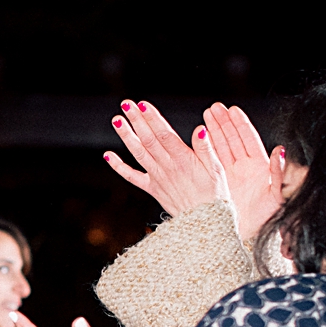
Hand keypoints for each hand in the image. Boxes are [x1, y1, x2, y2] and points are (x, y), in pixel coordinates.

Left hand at [103, 99, 218, 217]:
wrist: (205, 222)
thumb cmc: (215, 194)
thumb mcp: (217, 169)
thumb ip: (206, 148)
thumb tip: (200, 128)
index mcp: (184, 160)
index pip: (165, 135)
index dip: (153, 119)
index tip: (143, 104)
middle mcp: (167, 167)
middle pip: (148, 140)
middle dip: (136, 120)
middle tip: (126, 104)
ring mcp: (157, 178)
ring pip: (138, 154)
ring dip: (126, 136)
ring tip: (116, 120)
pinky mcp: (152, 189)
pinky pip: (132, 177)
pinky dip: (119, 166)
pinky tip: (108, 155)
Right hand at [198, 103, 285, 241]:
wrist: (253, 239)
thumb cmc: (268, 219)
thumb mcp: (277, 195)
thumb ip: (280, 172)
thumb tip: (281, 151)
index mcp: (259, 168)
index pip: (248, 139)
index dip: (240, 124)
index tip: (232, 110)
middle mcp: (244, 169)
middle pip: (233, 139)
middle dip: (224, 122)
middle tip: (214, 108)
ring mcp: (231, 176)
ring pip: (221, 148)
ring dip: (214, 131)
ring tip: (206, 116)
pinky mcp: (219, 185)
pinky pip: (210, 164)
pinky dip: (204, 151)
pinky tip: (196, 140)